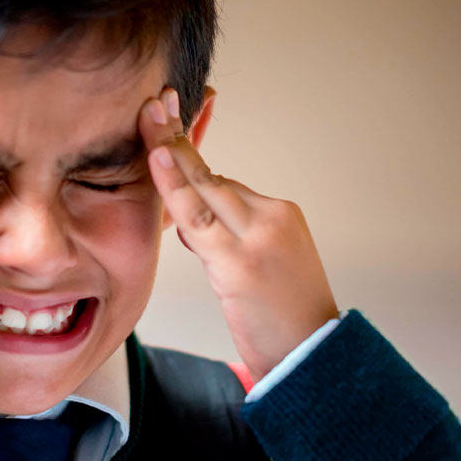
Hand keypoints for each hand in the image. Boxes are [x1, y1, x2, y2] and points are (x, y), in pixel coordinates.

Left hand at [140, 87, 338, 384]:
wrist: (313, 358)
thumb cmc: (283, 320)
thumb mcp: (256, 268)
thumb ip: (222, 239)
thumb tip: (186, 222)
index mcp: (279, 214)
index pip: (221, 180)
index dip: (188, 152)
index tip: (166, 122)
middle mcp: (271, 217)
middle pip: (212, 173)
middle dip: (176, 138)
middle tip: (152, 103)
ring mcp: (257, 237)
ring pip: (205, 188)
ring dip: (171, 151)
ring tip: (148, 116)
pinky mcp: (241, 262)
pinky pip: (199, 218)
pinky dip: (176, 187)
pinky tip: (158, 160)